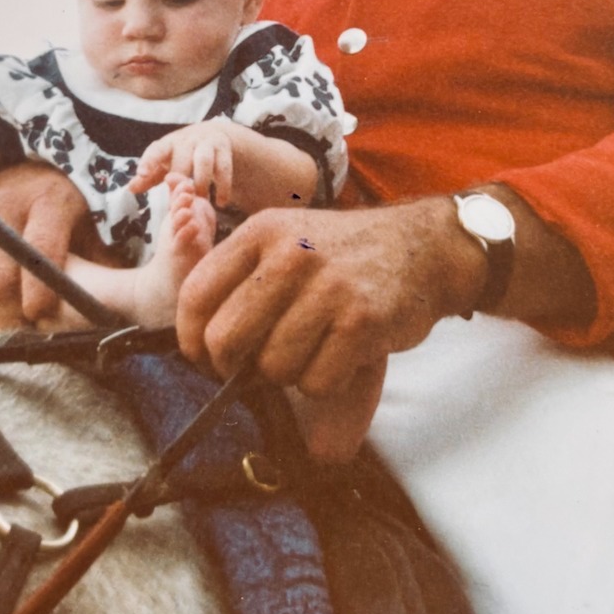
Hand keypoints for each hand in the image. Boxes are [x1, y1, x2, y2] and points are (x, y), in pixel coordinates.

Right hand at [0, 162, 102, 346]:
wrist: (25, 175)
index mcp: (47, 202)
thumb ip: (100, 265)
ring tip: (3, 347)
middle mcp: (1, 210)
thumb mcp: (92, 225)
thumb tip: (111, 312)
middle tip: (26, 342)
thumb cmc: (68, 211)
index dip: (39, 292)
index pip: (36, 252)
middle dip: (11, 321)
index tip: (44, 318)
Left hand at [129, 121, 238, 203]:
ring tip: (201, 200)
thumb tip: (130, 189)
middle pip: (182, 157)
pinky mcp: (223, 149)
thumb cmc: (183, 154)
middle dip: (180, 177)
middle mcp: (187, 140)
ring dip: (202, 181)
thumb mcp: (166, 162)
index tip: (142, 173)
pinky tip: (221, 202)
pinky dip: (223, 186)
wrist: (215, 135)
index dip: (149, 161)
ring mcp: (206, 143)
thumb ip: (149, 177)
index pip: (156, 150)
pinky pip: (224, 167)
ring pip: (204, 160)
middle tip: (180, 197)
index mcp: (169, 144)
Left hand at [176, 198, 479, 396]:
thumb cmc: (342, 256)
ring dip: (288, 374)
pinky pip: (316, 382)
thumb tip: (199, 352)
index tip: (206, 358)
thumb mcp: (286, 241)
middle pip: (225, 341)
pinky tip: (342, 355)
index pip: (195, 295)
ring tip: (313, 349)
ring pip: (272, 368)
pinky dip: (325, 382)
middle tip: (257, 367)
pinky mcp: (362, 321)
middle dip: (234, 368)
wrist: (423, 246)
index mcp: (260, 232)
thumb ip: (241, 281)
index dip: (191, 339)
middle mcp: (289, 255)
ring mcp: (328, 287)